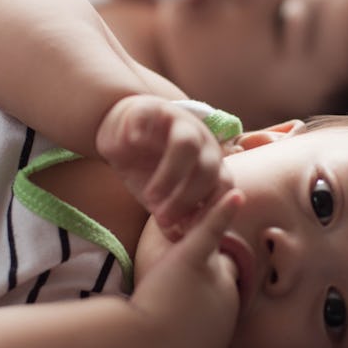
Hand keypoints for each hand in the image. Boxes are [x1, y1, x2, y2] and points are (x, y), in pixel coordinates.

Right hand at [97, 94, 233, 239]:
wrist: (124, 133)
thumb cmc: (146, 168)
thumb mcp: (159, 196)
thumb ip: (171, 214)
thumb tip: (178, 239)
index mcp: (210, 162)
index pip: (224, 185)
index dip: (208, 209)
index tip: (187, 231)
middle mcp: (201, 140)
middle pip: (208, 168)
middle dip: (187, 198)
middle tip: (163, 217)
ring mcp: (179, 121)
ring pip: (187, 145)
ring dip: (170, 175)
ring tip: (148, 196)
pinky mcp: (153, 108)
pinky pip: (152, 120)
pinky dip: (141, 135)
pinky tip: (131, 150)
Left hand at [131, 189, 244, 347]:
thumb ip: (192, 344)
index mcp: (226, 321)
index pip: (222, 298)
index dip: (201, 297)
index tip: (181, 306)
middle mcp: (228, 297)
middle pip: (221, 273)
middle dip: (197, 279)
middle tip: (167, 292)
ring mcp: (214, 276)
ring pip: (211, 255)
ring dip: (194, 258)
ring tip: (173, 269)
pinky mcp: (192, 258)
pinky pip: (212, 231)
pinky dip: (222, 212)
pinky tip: (237, 195)